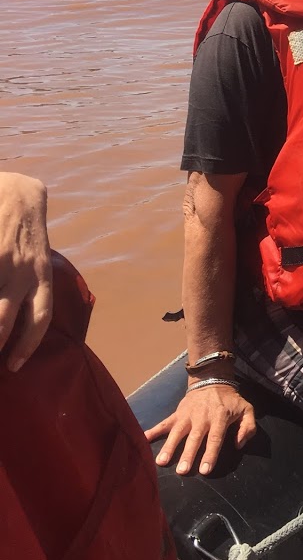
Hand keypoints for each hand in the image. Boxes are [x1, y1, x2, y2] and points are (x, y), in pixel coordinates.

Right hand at [0, 173, 52, 370]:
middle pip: (5, 320)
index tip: (14, 365)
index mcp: (42, 276)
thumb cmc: (26, 231)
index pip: (39, 318)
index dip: (27, 345)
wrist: (19, 194)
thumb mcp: (38, 259)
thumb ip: (32, 286)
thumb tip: (22, 317)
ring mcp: (2, 263)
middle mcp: (23, 272)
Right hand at [146, 383, 256, 475]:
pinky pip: (164, 422)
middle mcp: (202, 417)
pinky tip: (143, 439)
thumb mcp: (246, 409)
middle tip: (182, 471)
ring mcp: (187, 415)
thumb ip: (248, 427)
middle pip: (195, 438)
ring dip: (169, 446)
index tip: (204, 470)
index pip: (215, 438)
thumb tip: (239, 445)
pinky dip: (153, 430)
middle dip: (188, 454)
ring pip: (177, 432)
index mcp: (219, 417)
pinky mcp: (177, 413)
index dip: (210, 454)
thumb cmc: (230, 400)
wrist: (212, 380)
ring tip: (161, 462)